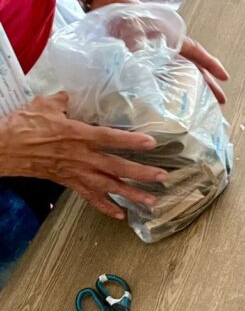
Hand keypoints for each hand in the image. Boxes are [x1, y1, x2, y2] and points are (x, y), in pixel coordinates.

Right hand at [0, 93, 164, 217]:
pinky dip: (106, 207)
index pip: (111, 137)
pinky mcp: (70, 183)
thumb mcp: (45, 105)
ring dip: (132, 194)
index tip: (151, 143)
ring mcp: (77, 172)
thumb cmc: (24, 125)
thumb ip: (65, 100)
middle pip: (117, 166)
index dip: (132, 140)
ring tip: (151, 202)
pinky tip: (121, 215)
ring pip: (109, 186)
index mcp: (79, 135)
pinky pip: (91, 198)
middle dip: (142, 173)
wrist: (5, 148)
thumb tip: (73, 95)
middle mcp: (82, 156)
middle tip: (162, 178)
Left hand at [89, 0, 229, 103]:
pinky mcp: (147, 62)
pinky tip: (173, 101)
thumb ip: (138, 44)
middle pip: (194, 67)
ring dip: (193, 88)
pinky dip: (171, 89)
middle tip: (221, 101)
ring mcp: (160, 55)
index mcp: (171, 37)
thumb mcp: (132, 25)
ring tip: (203, 106)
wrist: (108, 3)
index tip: (224, 77)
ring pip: (182, 73)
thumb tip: (141, 69)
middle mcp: (169, 47)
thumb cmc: (124, 11)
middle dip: (208, 83)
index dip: (210, 65)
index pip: (195, 52)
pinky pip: (164, 77)